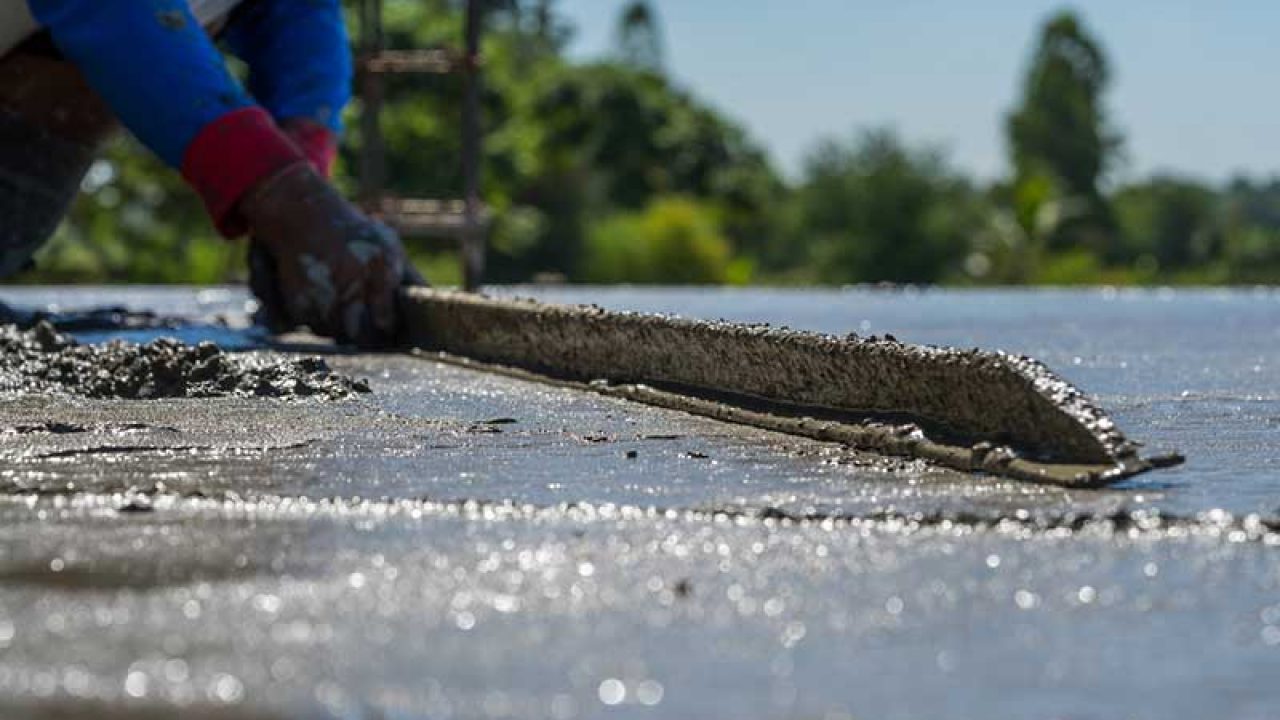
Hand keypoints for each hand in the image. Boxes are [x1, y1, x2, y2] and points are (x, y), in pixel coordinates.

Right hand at [241, 163, 415, 346]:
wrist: (303, 215)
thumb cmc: (356, 235)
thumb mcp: (389, 247)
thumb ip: (412, 280)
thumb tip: (438, 307)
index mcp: (378, 268)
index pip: (386, 322)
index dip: (388, 328)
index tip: (387, 326)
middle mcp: (349, 282)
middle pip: (362, 336)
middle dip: (367, 334)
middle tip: (366, 320)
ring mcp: (321, 294)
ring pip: (337, 334)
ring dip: (342, 327)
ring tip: (341, 297)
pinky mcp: (298, 303)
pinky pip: (314, 327)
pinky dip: (321, 318)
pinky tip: (322, 294)